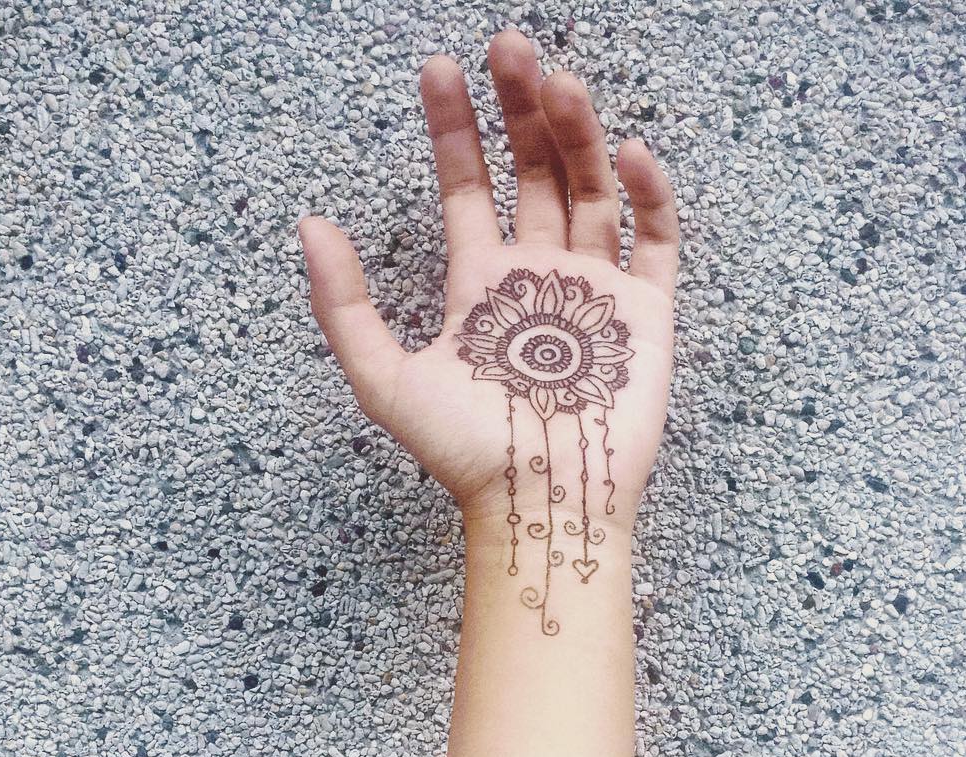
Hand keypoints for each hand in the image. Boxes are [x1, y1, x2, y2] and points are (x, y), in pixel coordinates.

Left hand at [299, 29, 678, 536]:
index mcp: (480, 283)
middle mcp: (539, 276)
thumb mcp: (384, 379)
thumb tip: (310, 223)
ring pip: (591, 190)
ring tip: (560, 81)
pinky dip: (648, 194)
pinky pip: (654, 240)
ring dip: (576, 132)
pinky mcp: (646, 314)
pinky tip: (627, 153)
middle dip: (520, 108)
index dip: (454, 129)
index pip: (469, 188)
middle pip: (534, 171)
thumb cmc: (466, 453)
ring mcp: (595, 291)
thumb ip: (343, 304)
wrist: (542, 502)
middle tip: (509, 45)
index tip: (439, 68)